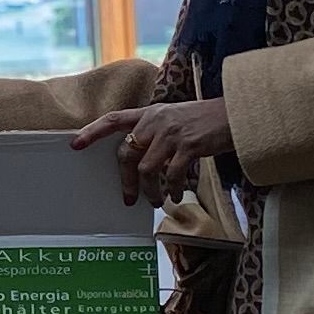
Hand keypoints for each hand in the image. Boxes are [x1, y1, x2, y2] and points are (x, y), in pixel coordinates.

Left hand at [77, 95, 233, 206]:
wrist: (237, 114)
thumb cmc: (207, 121)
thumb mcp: (176, 118)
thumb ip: (157, 132)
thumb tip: (143, 160)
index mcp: (151, 113)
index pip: (114, 119)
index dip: (93, 132)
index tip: (75, 145)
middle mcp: (157, 120)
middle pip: (127, 152)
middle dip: (126, 180)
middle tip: (130, 198)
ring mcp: (172, 132)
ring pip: (146, 168)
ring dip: (150, 189)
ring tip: (157, 200)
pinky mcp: (188, 145)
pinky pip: (171, 174)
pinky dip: (172, 189)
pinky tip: (177, 195)